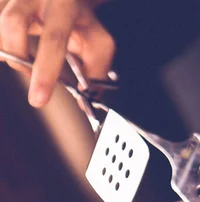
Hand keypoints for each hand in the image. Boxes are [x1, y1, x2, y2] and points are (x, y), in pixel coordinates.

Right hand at [0, 0, 114, 106]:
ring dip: (8, 49)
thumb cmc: (82, 21)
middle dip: (17, 57)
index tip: (38, 99)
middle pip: (13, 23)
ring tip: (26, 56)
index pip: (53, 40)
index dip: (45, 72)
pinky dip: (2, 44)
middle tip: (28, 71)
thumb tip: (85, 101)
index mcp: (65, 4)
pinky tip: (15, 45)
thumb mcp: (99, 44)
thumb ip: (95, 73)